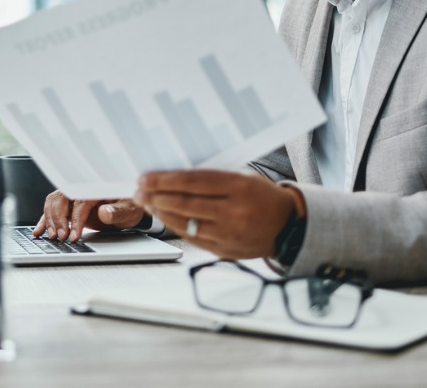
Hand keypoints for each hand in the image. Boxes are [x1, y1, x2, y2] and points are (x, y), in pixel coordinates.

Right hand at [31, 190, 143, 240]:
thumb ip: (117, 211)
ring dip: (49, 219)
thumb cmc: (130, 206)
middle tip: (61, 237)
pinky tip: (39, 231)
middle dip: (58, 219)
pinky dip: (44, 220)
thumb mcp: (129, 210)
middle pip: (62, 199)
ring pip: (54, 203)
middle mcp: (82, 189)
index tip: (74, 235)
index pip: (80, 202)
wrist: (129, 207)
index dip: (75, 219)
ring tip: (52, 236)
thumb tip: (104, 212)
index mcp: (96, 188)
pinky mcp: (69, 206)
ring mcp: (74, 197)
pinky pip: (52, 209)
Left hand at [133, 169, 302, 259]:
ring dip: (160, 212)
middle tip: (138, 190)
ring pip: (184, 222)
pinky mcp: (224, 250)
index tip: (146, 177)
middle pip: (184, 203)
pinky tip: (163, 217)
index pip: (192, 181)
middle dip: (155, 196)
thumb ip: (212, 177)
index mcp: (239, 187)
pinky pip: (192, 237)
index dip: (164, 180)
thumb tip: (172, 176)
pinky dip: (174, 226)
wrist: (287, 226)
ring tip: (146, 203)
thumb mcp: (242, 176)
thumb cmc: (261, 195)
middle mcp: (233, 211)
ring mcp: (229, 233)